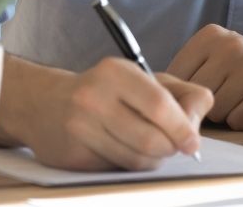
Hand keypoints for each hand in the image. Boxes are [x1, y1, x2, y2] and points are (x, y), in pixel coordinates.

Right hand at [0, 55, 213, 170]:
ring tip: (153, 148)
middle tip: (175, 147)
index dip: (181, 127)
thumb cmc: (107, 90)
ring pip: (134, 159)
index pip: (158, 105)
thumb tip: (198, 124)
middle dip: (170, 148)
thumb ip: (181, 95)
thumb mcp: (144, 79)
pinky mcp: (71, 158)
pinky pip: (116, 170)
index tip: (194, 143)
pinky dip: (130, 166)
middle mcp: (93, 98)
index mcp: (116, 72)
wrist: (44, 103)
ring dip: (153, 160)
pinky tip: (126, 152)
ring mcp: (78, 129)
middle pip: (149, 138)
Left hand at [167, 24, 242, 129]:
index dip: (187, 97)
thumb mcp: (218, 59)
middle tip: (233, 97)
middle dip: (209, 108)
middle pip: (196, 98)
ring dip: (230, 115)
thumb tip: (156, 105)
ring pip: (217, 112)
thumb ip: (188, 75)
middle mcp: (232, 45)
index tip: (208, 91)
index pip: (174, 80)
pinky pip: (241, 121)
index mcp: (212, 35)